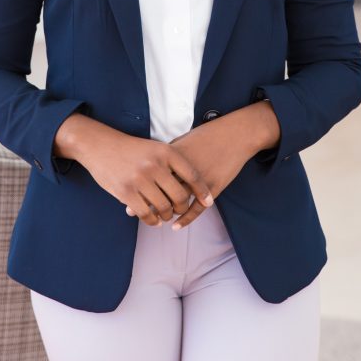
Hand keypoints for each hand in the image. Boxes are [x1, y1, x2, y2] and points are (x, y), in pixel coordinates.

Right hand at [73, 120, 213, 226]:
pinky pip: (146, 214)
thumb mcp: (155, 148)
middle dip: (182, 207)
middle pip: (179, 196)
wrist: (100, 145)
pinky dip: (152, 221)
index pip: (192, 175)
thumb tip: (192, 186)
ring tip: (166, 215)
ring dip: (167, 215)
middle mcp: (155, 166)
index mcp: (165, 152)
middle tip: (179, 210)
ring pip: (163, 208)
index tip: (208, 202)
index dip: (202, 191)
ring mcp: (140, 180)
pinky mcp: (126, 192)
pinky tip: (154, 221)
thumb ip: (172, 163)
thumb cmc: (131, 148)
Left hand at [125, 112, 255, 229]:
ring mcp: (199, 179)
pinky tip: (176, 226)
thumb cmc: (209, 135)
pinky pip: (197, 207)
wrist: (236, 134)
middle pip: (160, 187)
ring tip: (153, 220)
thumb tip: (153, 161)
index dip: (138, 182)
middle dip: (146, 199)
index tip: (124, 190)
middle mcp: (184, 168)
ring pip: (177, 200)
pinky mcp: (213, 186)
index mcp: (175, 154)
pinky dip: (186, 218)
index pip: (152, 171)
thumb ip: (169, 153)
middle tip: (132, 210)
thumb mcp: (186, 139)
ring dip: (164, 212)